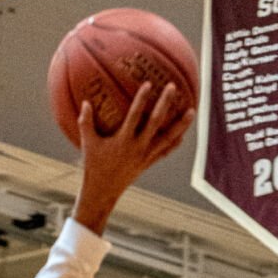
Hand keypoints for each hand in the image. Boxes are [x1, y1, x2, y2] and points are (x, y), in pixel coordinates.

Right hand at [74, 82, 194, 234]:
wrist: (102, 193)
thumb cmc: (93, 167)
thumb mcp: (87, 145)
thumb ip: (85, 123)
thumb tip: (85, 102)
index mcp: (122, 141)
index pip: (134, 117)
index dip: (141, 100)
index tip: (148, 84)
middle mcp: (137, 148)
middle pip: (155, 123)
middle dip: (164, 104)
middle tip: (173, 87)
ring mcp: (145, 156)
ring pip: (167, 138)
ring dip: (180, 125)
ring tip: (192, 111)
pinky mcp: (148, 163)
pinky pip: (165, 152)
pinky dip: (175, 143)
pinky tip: (182, 134)